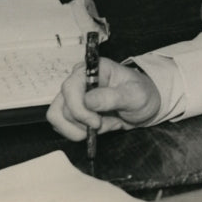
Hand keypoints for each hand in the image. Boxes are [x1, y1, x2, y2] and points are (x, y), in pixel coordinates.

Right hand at [46, 57, 160, 139]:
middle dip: (85, 122)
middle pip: (63, 106)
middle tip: (107, 122)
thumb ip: (112, 97)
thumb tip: (87, 100)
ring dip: (81, 129)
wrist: (143, 106)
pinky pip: (62, 126)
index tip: (96, 122)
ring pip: (59, 117)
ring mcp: (73, 95)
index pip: (70, 87)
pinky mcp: (71, 109)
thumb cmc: (141, 94)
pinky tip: (98, 127)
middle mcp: (79, 79)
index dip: (79, 109)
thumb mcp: (134, 95)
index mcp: (93, 69)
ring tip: (104, 124)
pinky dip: (79, 132)